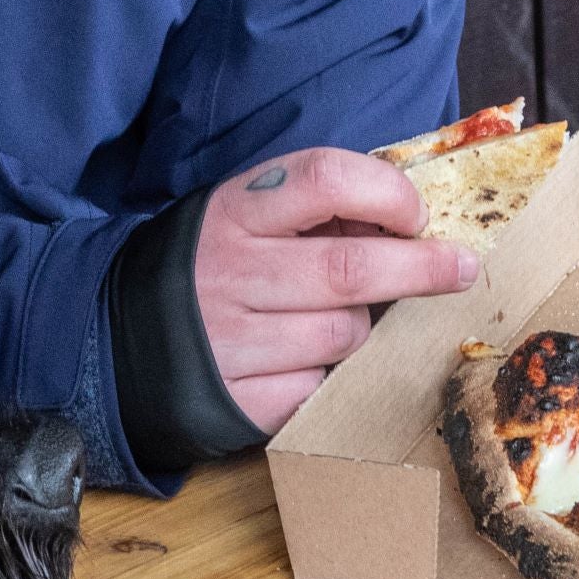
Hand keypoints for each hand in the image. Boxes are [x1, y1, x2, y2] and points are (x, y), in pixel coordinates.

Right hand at [194, 148, 478, 431]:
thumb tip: (408, 221)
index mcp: (235, 211)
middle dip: (421, 268)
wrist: (118, 338)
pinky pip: (316, 388)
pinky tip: (306, 361)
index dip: (386, 193)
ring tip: (340, 318)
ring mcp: (231, 340)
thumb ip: (313, 211)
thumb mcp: (243, 215)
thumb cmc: (208, 265)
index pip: (325, 179)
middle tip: (459, 268)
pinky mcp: (235, 398)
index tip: (417, 214)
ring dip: (363, 328)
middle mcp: (231, 272)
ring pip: (343, 335)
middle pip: (350, 268)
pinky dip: (327, 376)